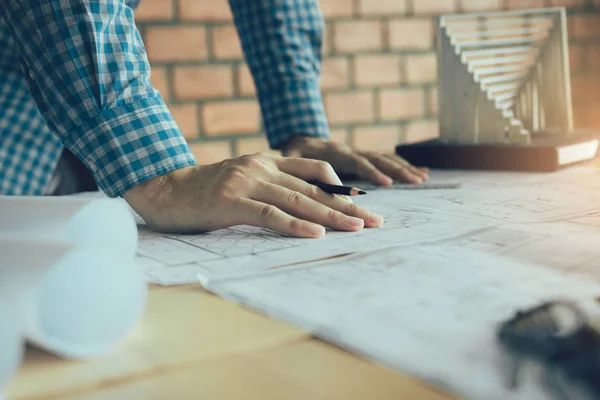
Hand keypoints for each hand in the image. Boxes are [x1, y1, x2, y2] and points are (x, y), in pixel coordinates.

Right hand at [123, 153, 383, 237]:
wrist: (163, 189)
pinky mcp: (231, 201)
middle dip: (347, 207)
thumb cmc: (206, 191)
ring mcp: (247, 182)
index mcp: (267, 160)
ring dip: (331, 216)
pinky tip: (315, 234)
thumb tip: (304, 206)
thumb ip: (272, 187)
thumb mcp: (244, 182)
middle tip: (375, 222)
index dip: (342, 188)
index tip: (364, 204)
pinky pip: (269, 214)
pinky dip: (295, 225)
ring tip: (357, 229)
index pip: (315, 171)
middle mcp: (262, 166)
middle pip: (314, 189)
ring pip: (298, 200)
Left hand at [282, 136, 428, 185]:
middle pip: (378, 158)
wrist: (299, 140)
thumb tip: (304, 185)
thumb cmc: (293, 154)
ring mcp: (359, 152)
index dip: (372, 171)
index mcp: (334, 152)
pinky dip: (404, 165)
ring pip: (386, 157)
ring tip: (423, 178)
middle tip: (416, 181)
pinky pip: (387, 159)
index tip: (387, 184)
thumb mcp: (290, 159)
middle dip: (398, 170)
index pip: (357, 161)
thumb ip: (298, 170)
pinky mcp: (364, 156)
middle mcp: (351, 150)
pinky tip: (422, 172)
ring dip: (405, 167)